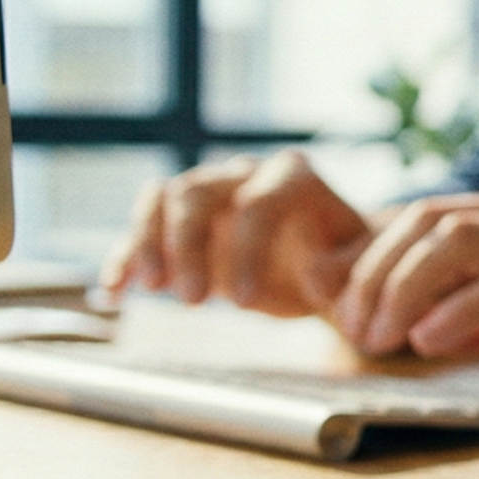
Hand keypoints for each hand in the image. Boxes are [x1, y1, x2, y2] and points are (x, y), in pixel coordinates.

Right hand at [102, 149, 371, 316]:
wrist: (327, 263)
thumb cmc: (349, 263)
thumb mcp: (364, 267)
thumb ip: (350, 269)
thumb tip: (315, 272)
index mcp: (294, 177)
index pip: (260, 201)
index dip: (248, 250)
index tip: (247, 304)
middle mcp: (245, 174)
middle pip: (199, 191)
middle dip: (190, 244)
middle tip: (194, 302)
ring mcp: (210, 193)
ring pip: (165, 198)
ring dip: (151, 242)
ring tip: (152, 288)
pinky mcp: (182, 222)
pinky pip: (145, 226)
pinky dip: (127, 255)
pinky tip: (114, 291)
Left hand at [337, 180, 478, 376]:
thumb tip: (433, 327)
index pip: (430, 215)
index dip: (375, 257)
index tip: (347, 307)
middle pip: (429, 220)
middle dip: (375, 273)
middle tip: (351, 329)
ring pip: (459, 242)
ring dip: (403, 290)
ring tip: (378, 339)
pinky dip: (460, 311)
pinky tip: (432, 342)